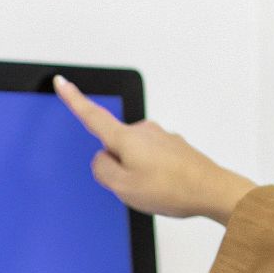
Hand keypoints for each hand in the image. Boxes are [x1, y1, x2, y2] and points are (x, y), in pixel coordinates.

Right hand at [52, 75, 256, 223]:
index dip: (73, 99)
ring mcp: (161, 137)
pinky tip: (167, 187)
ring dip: (138, 172)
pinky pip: (151, 160)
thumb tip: (102, 158)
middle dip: (118, 167)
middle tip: (137, 187)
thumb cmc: (172, 189)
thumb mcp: (123, 187)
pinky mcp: (173, 146)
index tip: (61, 82)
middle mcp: (143, 130)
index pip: (92, 116)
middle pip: (113, 147)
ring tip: (157, 189)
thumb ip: (102, 170)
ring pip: (133, 155)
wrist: (212, 190)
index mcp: (126, 138)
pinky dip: (154, 174)